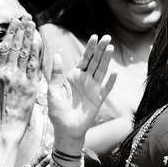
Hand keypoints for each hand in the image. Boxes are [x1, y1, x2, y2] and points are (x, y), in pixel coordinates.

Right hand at [0, 16, 40, 142]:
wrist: (8, 125)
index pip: (5, 48)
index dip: (11, 33)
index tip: (15, 22)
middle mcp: (8, 73)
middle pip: (16, 47)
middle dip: (21, 30)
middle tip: (26, 17)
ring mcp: (20, 79)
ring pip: (25, 54)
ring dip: (30, 37)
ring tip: (32, 24)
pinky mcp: (31, 86)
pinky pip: (35, 66)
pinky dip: (37, 52)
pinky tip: (40, 42)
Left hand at [47, 34, 117, 148]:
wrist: (66, 129)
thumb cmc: (57, 111)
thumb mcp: (52, 90)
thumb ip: (56, 73)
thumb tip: (57, 55)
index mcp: (74, 76)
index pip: (84, 59)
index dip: (90, 48)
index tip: (95, 37)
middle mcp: (86, 80)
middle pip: (96, 61)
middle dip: (101, 49)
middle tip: (107, 37)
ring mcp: (94, 89)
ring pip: (102, 71)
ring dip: (106, 60)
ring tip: (111, 48)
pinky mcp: (99, 99)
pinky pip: (106, 88)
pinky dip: (110, 81)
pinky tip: (114, 73)